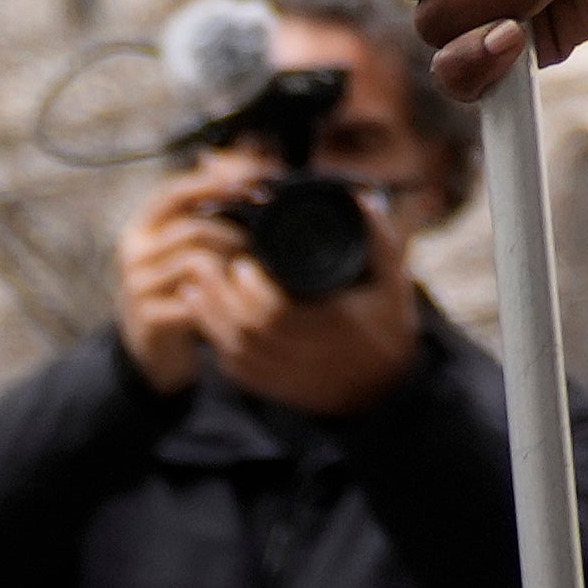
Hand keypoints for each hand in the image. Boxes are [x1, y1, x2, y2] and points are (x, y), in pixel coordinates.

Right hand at [116, 178, 268, 398]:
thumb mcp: (186, 245)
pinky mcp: (148, 318)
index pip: (174, 191)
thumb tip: (239, 157)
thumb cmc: (179, 288)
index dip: (214, 183)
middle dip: (236, 232)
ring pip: (196, 260)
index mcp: (141, 228)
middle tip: (261, 241)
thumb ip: (208, 207)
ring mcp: (136, 287)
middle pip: (193, 227)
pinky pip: (195, 296)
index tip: (253, 184)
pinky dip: (222, 293)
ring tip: (250, 269)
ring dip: (232, 262)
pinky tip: (235, 296)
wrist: (154, 351)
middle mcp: (132, 253)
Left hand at [219, 213, 430, 417]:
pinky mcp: (273, 387)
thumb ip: (379, 240)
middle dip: (219, 298)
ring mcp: (287, 375)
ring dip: (209, 318)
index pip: (278, 312)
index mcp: (334, 325)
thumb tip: (363, 198)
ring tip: (195, 287)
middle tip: (206, 265)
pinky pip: (235, 368)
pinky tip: (206, 318)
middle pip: (247, 331)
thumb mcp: (393, 282)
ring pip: (234, 350)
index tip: (242, 262)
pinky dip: (216, 343)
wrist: (385, 389)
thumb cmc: (388, 328)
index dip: (252, 289)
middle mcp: (307, 355)